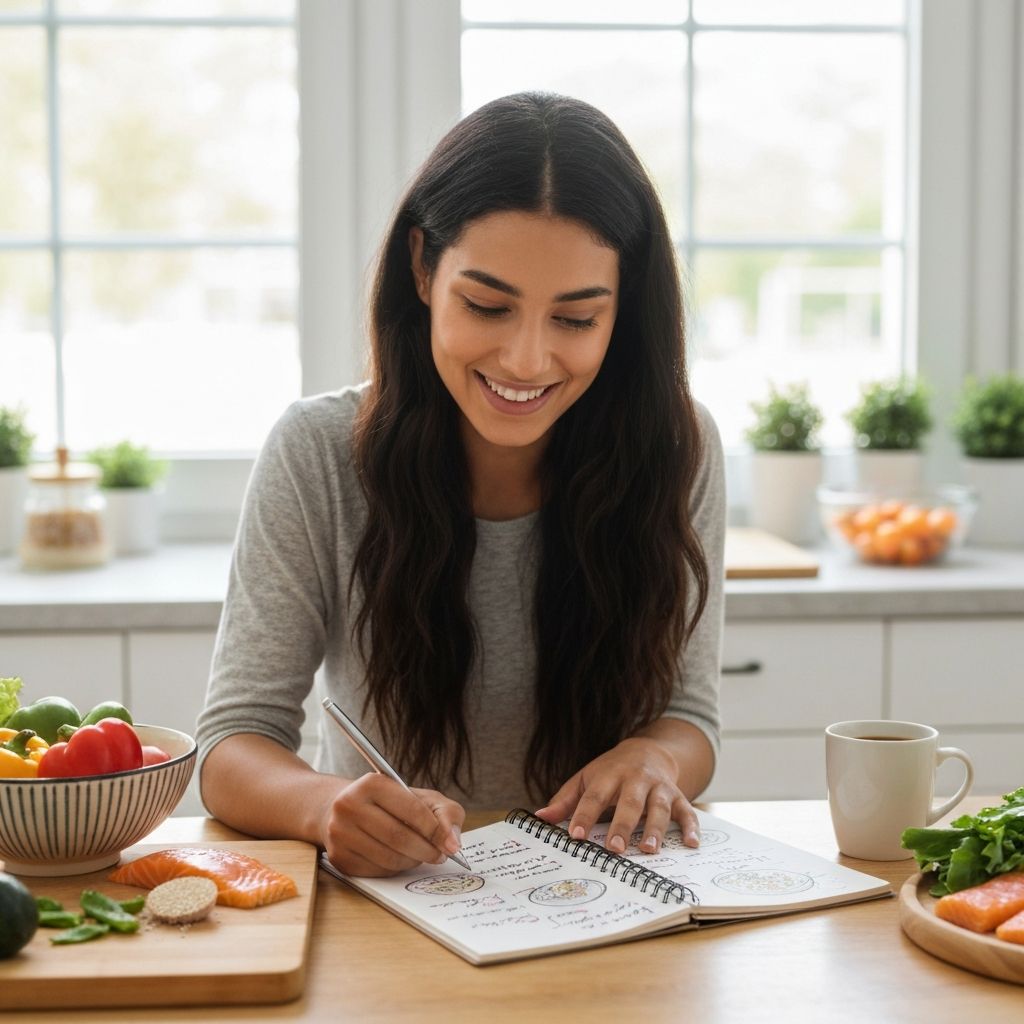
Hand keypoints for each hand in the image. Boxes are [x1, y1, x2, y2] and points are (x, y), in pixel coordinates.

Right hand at [322, 774, 465, 876]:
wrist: (346, 811)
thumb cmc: (391, 804)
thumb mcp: (421, 798)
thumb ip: (445, 813)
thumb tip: (453, 844)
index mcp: (372, 783)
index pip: (412, 810)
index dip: (435, 830)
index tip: (449, 844)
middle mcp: (350, 805)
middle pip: (399, 837)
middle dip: (427, 851)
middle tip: (440, 856)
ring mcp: (340, 833)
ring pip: (388, 858)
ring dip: (412, 862)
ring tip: (420, 856)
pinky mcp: (339, 858)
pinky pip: (376, 872)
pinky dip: (395, 870)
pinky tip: (400, 860)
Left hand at [534, 737, 699, 854]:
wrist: (647, 750)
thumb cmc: (610, 771)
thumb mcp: (586, 779)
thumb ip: (565, 800)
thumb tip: (540, 818)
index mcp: (609, 775)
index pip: (594, 796)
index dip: (584, 815)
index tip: (575, 835)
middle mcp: (636, 780)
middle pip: (629, 802)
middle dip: (622, 825)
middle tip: (614, 849)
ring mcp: (659, 787)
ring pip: (659, 807)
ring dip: (656, 829)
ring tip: (649, 850)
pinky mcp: (678, 795)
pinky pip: (687, 811)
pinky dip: (692, 826)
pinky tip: (692, 843)